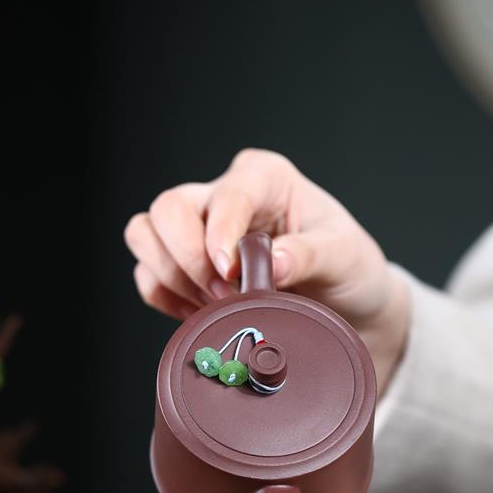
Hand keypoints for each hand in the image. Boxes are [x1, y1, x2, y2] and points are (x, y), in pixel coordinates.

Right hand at [125, 149, 409, 389]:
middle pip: (168, 208)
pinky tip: (201, 313)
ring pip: (144, 235)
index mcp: (264, 178)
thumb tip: (272, 262)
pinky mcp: (183, 265)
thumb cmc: (347, 269)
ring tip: (215, 304)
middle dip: (186, 257)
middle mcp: (224, 196)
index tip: (231, 274)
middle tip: (224, 294)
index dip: (219, 234)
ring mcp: (198, 229)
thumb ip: (309, 255)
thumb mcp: (345, 257)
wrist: (346, 307)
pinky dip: (165, 298)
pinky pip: (148, 275)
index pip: (225, 195)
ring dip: (170, 276)